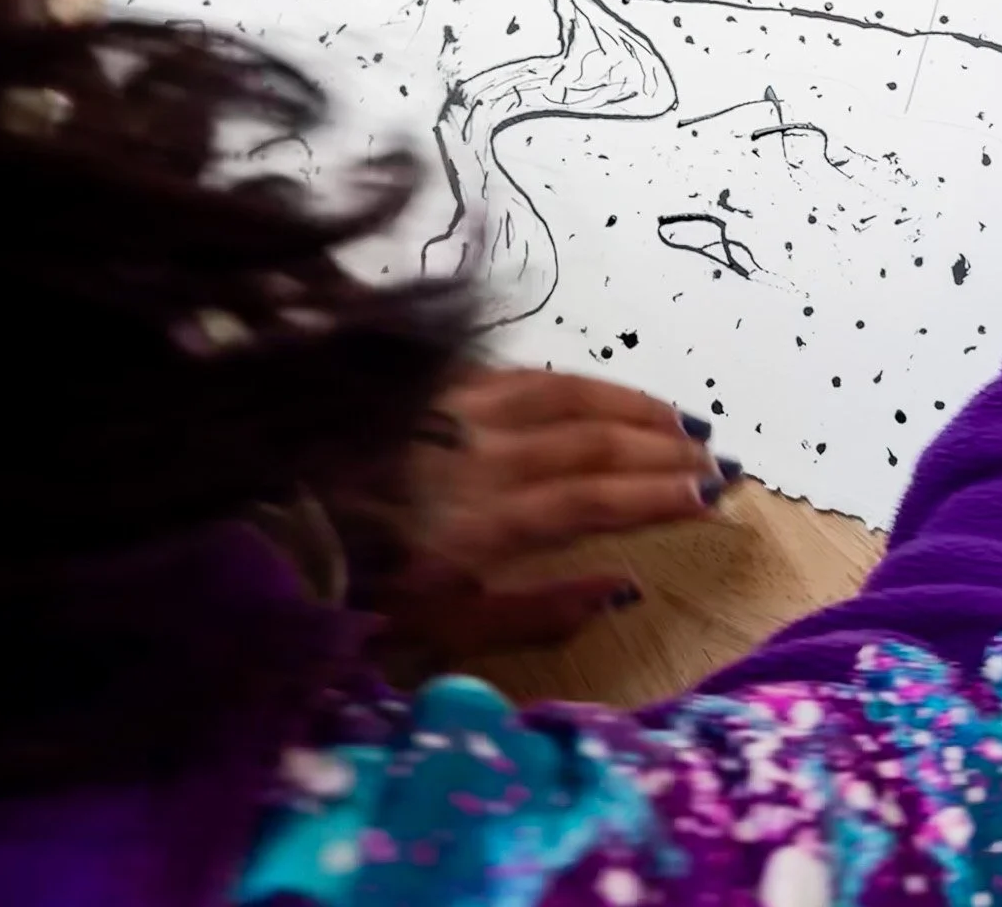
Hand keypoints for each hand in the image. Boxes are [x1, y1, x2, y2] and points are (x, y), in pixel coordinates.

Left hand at [373, 369, 735, 660]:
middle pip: (590, 441)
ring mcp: (460, 409)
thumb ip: (540, 612)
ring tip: (680, 419)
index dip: (656, 495)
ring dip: (631, 405)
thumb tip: (625, 587)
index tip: (712, 496)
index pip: (590, 500)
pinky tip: (604, 395)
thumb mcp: (449, 628)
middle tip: (716, 457)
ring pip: (565, 392)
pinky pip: (523, 374)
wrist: (286, 520)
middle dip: (662, 448)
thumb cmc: (372, 586)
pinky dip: (574, 384)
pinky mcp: (443, 384)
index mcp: (482, 523)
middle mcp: (480, 455)